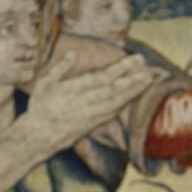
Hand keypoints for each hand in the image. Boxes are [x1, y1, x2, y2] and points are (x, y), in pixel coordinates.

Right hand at [16, 52, 163, 154]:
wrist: (40, 136)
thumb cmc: (41, 107)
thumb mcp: (44, 84)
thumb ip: (60, 69)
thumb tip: (72, 55)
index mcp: (74, 89)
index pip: (103, 77)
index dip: (122, 68)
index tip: (136, 60)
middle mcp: (86, 102)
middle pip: (115, 89)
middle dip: (134, 80)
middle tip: (151, 71)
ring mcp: (93, 114)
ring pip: (118, 100)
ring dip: (134, 90)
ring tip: (148, 80)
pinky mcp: (96, 122)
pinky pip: (115, 110)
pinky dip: (126, 102)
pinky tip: (136, 94)